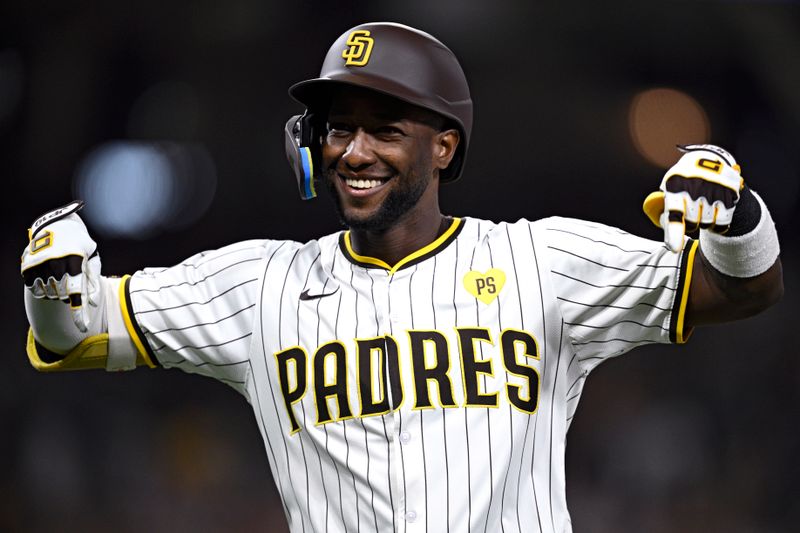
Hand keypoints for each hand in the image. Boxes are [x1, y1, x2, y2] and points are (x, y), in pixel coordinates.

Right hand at [21, 201, 101, 332]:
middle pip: (64, 297)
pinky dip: (44, 289)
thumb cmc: (80, 244)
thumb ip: (93, 281)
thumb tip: (93, 303)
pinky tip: (49, 276)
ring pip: (50, 295)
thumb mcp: (92, 257)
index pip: (78, 293)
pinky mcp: (28, 268)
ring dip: (57, 291)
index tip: (83, 328)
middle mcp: (56, 265)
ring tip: (60, 273)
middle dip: (70, 293)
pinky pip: (37, 291)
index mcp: (75, 262)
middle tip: (71, 277)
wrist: (56, 225)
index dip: (80, 313)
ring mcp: (40, 266)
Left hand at [642, 144, 743, 251]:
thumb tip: (669, 237)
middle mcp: (696, 186)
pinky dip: (717, 225)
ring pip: (707, 224)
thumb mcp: (668, 187)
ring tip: (702, 206)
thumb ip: (663, 210)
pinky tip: (713, 213)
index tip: (673, 247)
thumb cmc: (682, 180)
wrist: (709, 158)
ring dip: (703, 222)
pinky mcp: (731, 193)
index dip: (673, 232)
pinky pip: (722, 223)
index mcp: (675, 184)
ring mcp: (715, 190)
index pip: (675, 213)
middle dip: (689, 223)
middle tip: (690, 211)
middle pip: (691, 223)